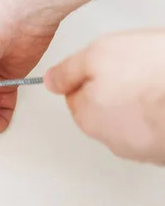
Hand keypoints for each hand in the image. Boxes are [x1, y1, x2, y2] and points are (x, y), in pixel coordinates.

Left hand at [45, 29, 164, 164]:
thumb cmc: (155, 75)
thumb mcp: (99, 55)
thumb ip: (69, 69)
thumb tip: (51, 80)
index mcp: (87, 115)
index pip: (76, 94)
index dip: (93, 73)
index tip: (111, 64)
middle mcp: (110, 137)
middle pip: (104, 108)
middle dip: (118, 89)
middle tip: (140, 69)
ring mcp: (142, 148)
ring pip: (133, 120)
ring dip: (142, 103)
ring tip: (158, 81)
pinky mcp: (163, 151)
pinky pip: (156, 128)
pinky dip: (160, 114)